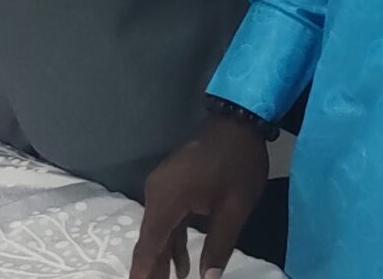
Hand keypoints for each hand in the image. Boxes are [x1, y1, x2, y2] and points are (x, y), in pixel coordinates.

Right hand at [129, 114, 270, 278]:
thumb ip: (219, 246)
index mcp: (167, 199)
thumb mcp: (235, 208)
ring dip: (162, 259)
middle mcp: (156, 193)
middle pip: (150, 240)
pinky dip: (172, 241)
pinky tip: (181, 266)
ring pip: (158, 230)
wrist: (238, 119)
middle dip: (151, 270)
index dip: (144, 272)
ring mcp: (162, 187)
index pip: (150, 245)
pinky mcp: (172, 184)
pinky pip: (168, 218)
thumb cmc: (238, 163)